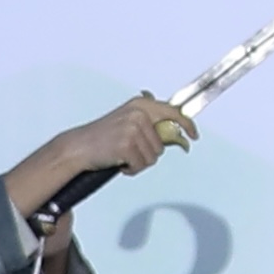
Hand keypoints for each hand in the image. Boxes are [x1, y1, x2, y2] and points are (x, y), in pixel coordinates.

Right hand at [10, 92, 190, 220]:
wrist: (78, 146)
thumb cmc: (104, 137)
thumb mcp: (130, 121)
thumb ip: (152, 124)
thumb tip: (179, 136)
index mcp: (142, 104)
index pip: (174, 112)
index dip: (187, 125)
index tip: (194, 136)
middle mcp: (139, 114)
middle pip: (162, 144)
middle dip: (148, 153)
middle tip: (129, 151)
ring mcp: (133, 129)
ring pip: (153, 157)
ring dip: (139, 162)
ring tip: (122, 155)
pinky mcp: (127, 145)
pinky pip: (141, 166)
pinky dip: (131, 169)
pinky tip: (119, 163)